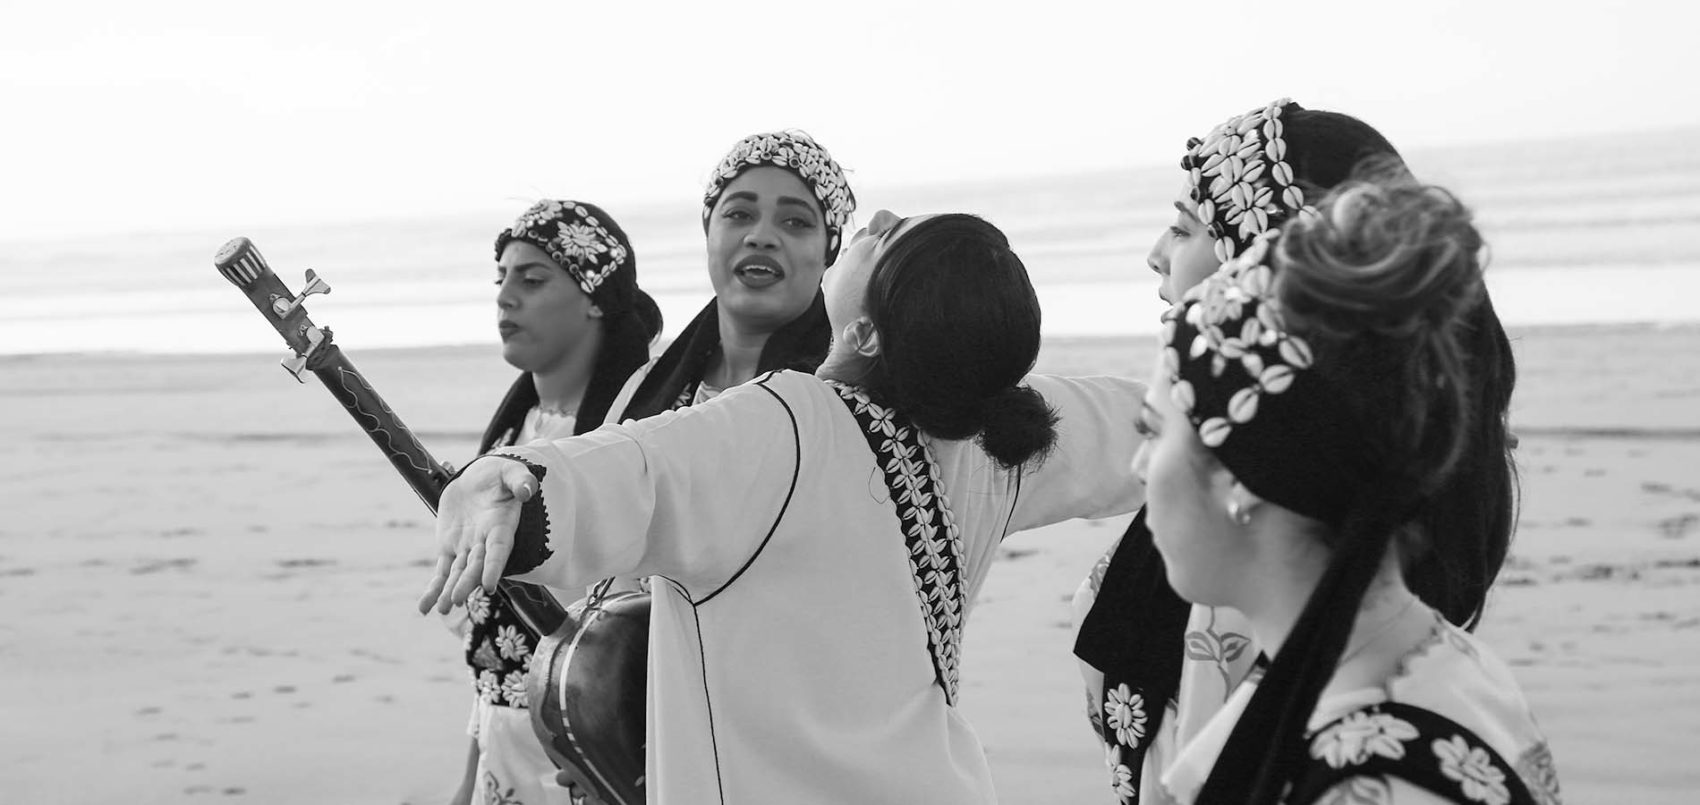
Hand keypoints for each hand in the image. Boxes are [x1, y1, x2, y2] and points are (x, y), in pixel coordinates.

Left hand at [418, 456, 537, 614]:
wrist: (477, 479)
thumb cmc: (498, 475)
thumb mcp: (509, 471)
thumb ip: (519, 480)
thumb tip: (527, 490)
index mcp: (500, 526)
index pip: (498, 550)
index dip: (493, 566)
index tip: (488, 585)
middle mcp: (484, 542)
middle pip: (475, 566)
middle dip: (466, 583)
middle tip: (455, 599)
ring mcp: (466, 548)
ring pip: (458, 573)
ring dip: (450, 591)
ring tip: (443, 609)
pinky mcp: (449, 549)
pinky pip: (441, 572)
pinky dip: (434, 589)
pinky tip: (424, 608)